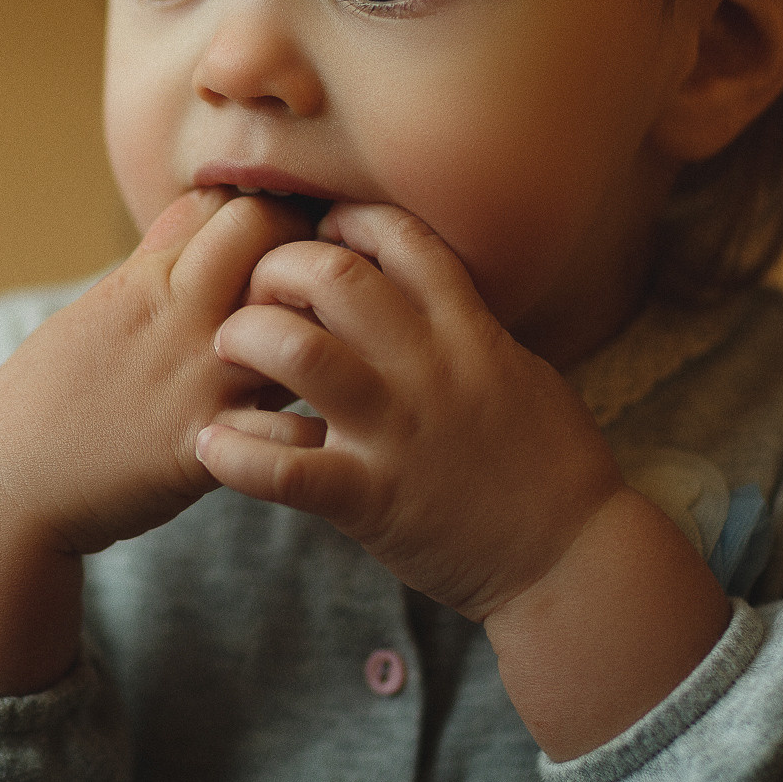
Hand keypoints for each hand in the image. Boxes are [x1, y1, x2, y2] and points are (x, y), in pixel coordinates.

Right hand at [0, 189, 318, 692]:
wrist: (6, 484)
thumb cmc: (48, 399)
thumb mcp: (97, 312)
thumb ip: (155, 262)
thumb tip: (195, 210)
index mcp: (147, 278)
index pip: (231, 204)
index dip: (274, 214)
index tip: (292, 248)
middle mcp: (178, 315)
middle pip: (273, 233)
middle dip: (312, 251)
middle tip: (325, 298)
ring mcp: (197, 379)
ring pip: (297, 316)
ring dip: (329, 333)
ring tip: (336, 361)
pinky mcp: (206, 447)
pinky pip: (291, 429)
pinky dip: (316, 430)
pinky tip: (325, 436)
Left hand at [197, 203, 623, 620]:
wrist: (570, 559)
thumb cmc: (546, 463)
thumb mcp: (518, 370)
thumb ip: (465, 326)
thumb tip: (425, 287)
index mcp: (467, 331)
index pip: (398, 237)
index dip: (344, 221)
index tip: (316, 236)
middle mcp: (428, 368)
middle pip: (333, 275)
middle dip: (277, 268)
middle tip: (254, 295)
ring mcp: (395, 433)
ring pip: (298, 352)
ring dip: (246, 339)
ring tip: (228, 352)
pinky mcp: (369, 499)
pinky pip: (284, 470)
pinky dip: (235, 454)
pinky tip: (212, 445)